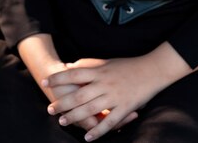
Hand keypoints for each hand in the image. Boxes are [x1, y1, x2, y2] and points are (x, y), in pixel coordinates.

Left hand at [42, 55, 165, 139]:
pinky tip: (88, 137)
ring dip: (75, 116)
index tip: (45, 81)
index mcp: (100, 70)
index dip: (59, 77)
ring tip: (62, 121)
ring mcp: (115, 96)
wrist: (152, 69)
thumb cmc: (128, 65)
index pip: (75, 73)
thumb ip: (90, 65)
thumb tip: (72, 66)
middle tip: (50, 109)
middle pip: (79, 94)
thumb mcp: (107, 61)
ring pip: (91, 108)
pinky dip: (98, 130)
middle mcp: (105, 83)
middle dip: (63, 102)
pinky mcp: (125, 107)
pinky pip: (109, 121)